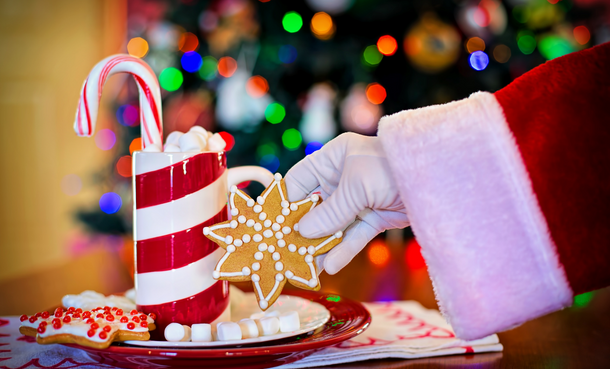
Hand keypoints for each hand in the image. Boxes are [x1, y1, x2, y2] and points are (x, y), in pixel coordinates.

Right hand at [284, 132, 409, 273]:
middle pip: (313, 207)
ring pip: (332, 225)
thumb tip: (302, 232)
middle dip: (301, 230)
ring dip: (320, 245)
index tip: (271, 226)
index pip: (299, 181)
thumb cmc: (392, 167)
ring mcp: (357, 199)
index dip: (285, 203)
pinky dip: (342, 250)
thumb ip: (330, 211)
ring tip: (304, 267)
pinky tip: (329, 266)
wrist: (438, 177)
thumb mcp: (356, 186)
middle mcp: (341, 178)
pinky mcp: (373, 217)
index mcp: (332, 159)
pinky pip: (353, 235)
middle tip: (284, 251)